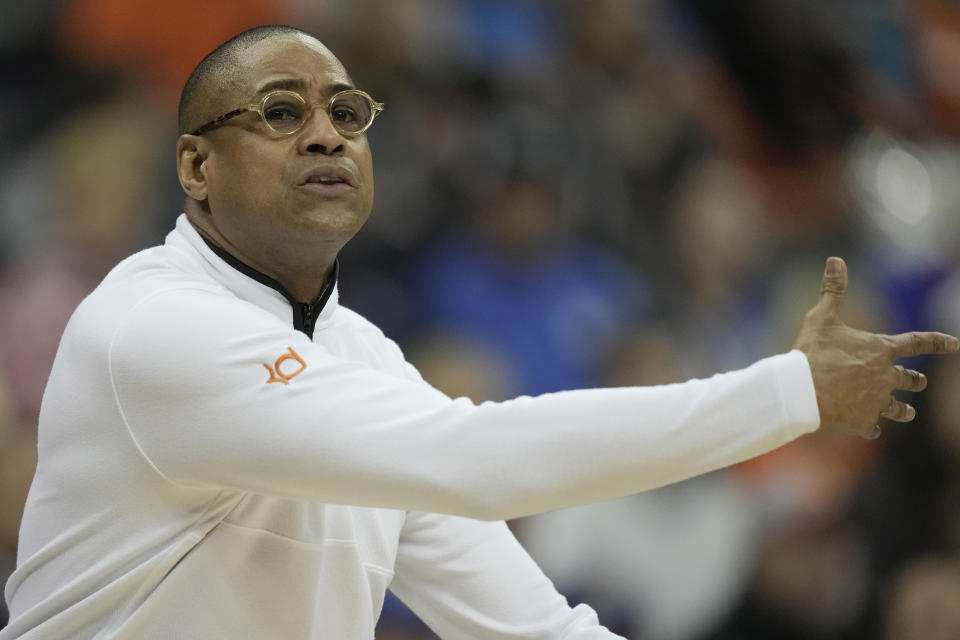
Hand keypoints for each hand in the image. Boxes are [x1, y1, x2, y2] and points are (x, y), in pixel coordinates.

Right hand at [792, 257, 958, 438]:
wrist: (801, 391)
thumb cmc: (812, 352)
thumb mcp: (821, 318)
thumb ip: (832, 291)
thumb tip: (836, 259)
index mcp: (881, 350)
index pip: (918, 342)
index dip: (939, 342)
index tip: (956, 343)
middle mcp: (885, 377)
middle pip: (911, 379)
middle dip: (915, 380)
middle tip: (919, 382)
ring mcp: (876, 401)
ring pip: (899, 408)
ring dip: (903, 410)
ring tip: (908, 413)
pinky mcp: (863, 422)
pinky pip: (874, 428)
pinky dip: (872, 428)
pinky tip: (871, 430)